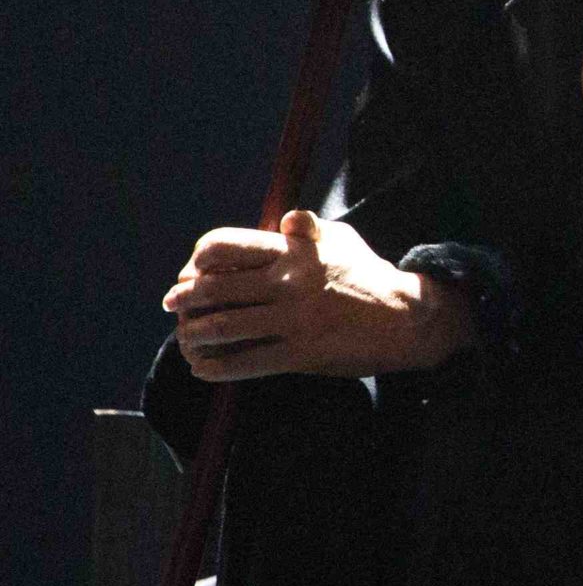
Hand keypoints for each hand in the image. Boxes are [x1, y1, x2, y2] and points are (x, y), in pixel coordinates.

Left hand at [164, 209, 472, 381]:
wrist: (405, 318)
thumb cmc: (368, 275)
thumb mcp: (342, 240)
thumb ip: (308, 229)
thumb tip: (286, 216)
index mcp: (293, 250)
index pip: (225, 246)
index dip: (198, 258)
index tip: (193, 270)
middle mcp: (287, 282)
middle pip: (213, 287)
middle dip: (184, 298)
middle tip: (173, 305)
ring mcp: (292, 320)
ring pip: (222, 327)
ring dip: (193, 335)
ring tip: (186, 337)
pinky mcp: (299, 353)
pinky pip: (244, 363)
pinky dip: (216, 368)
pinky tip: (205, 368)